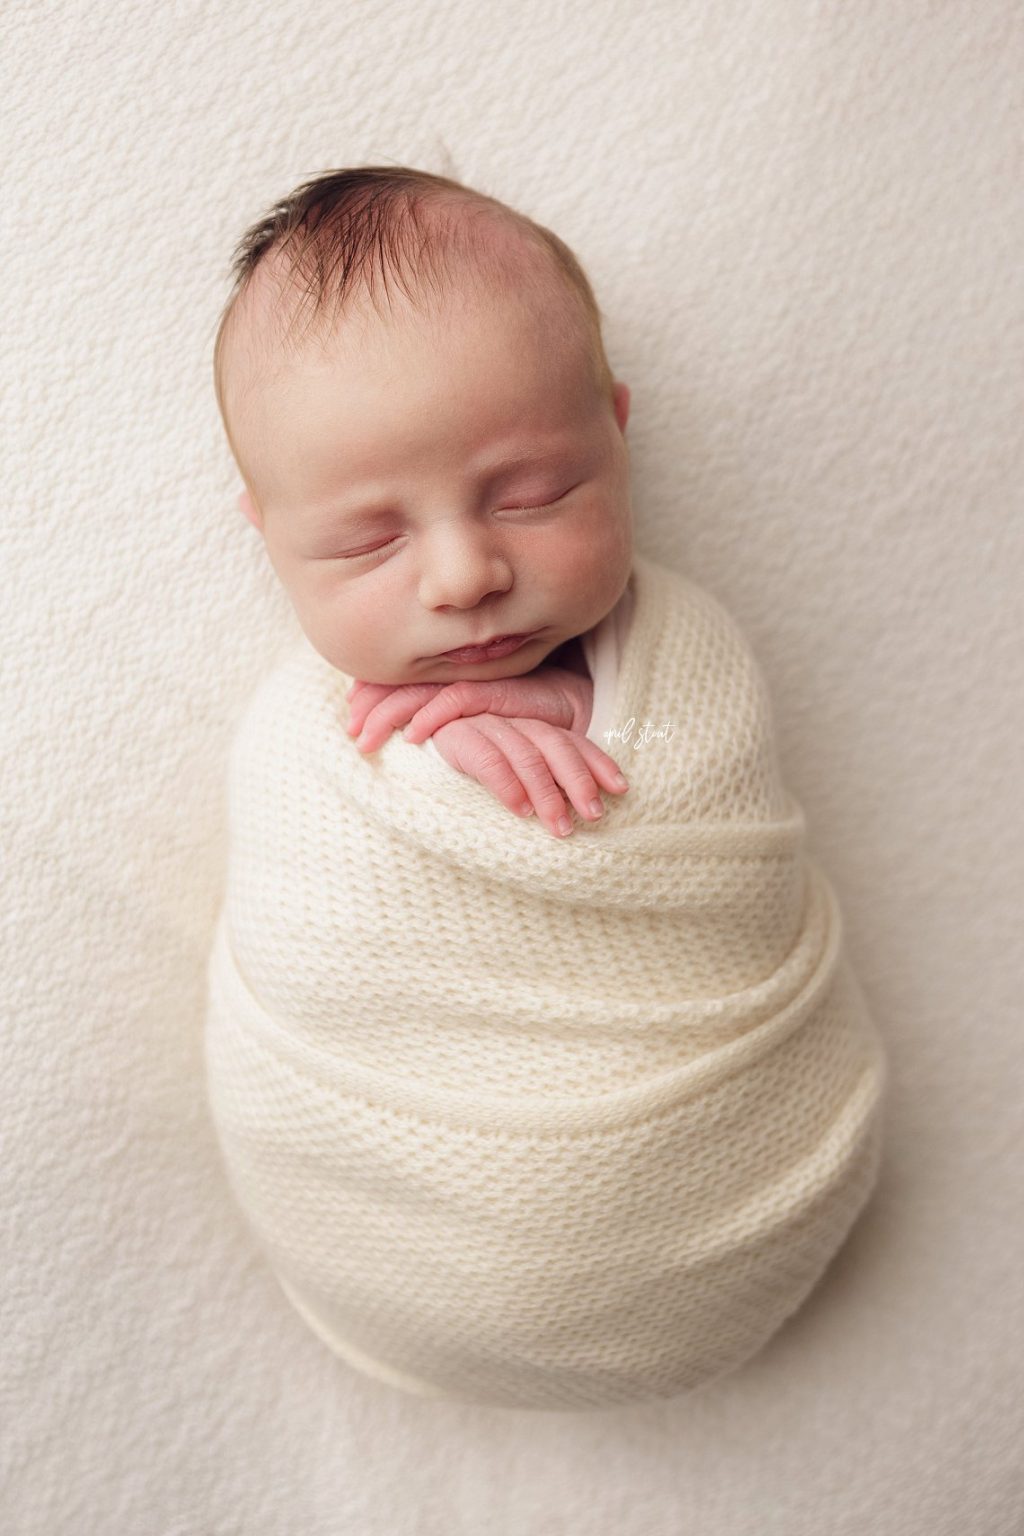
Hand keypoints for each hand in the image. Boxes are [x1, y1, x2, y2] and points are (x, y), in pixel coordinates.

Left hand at [342, 665, 594, 752]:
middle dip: (370, 705)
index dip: (371, 690)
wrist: (569, 707)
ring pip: (418, 691)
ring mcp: (475, 678)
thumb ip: (443, 717)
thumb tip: (403, 731)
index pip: (400, 675)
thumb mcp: (473, 716)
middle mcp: (457, 670)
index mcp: (448, 671)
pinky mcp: (497, 690)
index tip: (351, 711)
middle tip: (351, 732)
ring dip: (387, 715)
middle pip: (400, 680)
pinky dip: (430, 717)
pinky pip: (455, 701)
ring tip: (365, 740)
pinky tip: (412, 736)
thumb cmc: (520, 713)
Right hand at [427, 713, 627, 836]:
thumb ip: (537, 782)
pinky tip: (519, 809)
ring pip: (527, 754)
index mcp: (529, 725)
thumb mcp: (507, 770)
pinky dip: (506, 784)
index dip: (597, 762)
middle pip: (555, 745)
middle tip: (593, 817)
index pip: (572, 740)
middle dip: (578, 781)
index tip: (621, 789)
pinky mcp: (454, 737)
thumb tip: (580, 815)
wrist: (403, 734)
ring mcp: (483, 725)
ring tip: (560, 827)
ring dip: (547, 792)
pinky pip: (487, 759)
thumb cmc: (459, 772)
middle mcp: (510, 721)